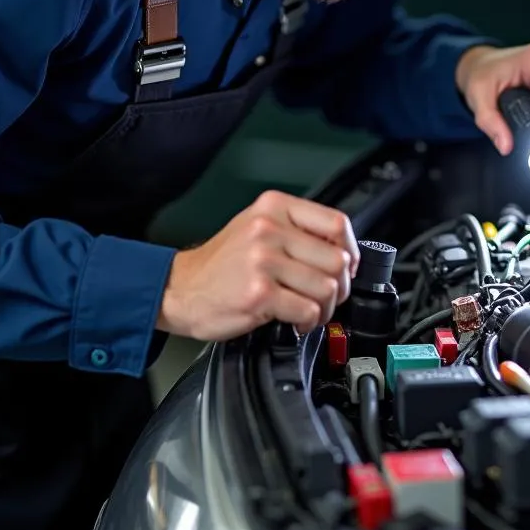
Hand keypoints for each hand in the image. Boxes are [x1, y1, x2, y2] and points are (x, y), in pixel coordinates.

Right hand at [157, 190, 359, 340]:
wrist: (179, 288)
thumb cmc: (222, 262)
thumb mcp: (257, 227)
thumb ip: (296, 230)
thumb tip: (342, 251)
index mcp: (274, 207)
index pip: (336, 223)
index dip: (350, 250)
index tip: (348, 266)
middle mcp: (269, 229)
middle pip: (336, 259)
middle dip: (339, 286)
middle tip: (326, 296)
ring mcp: (263, 261)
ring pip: (326, 288)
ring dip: (325, 308)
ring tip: (309, 310)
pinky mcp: (259, 293)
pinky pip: (307, 310)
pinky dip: (307, 322)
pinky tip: (294, 321)